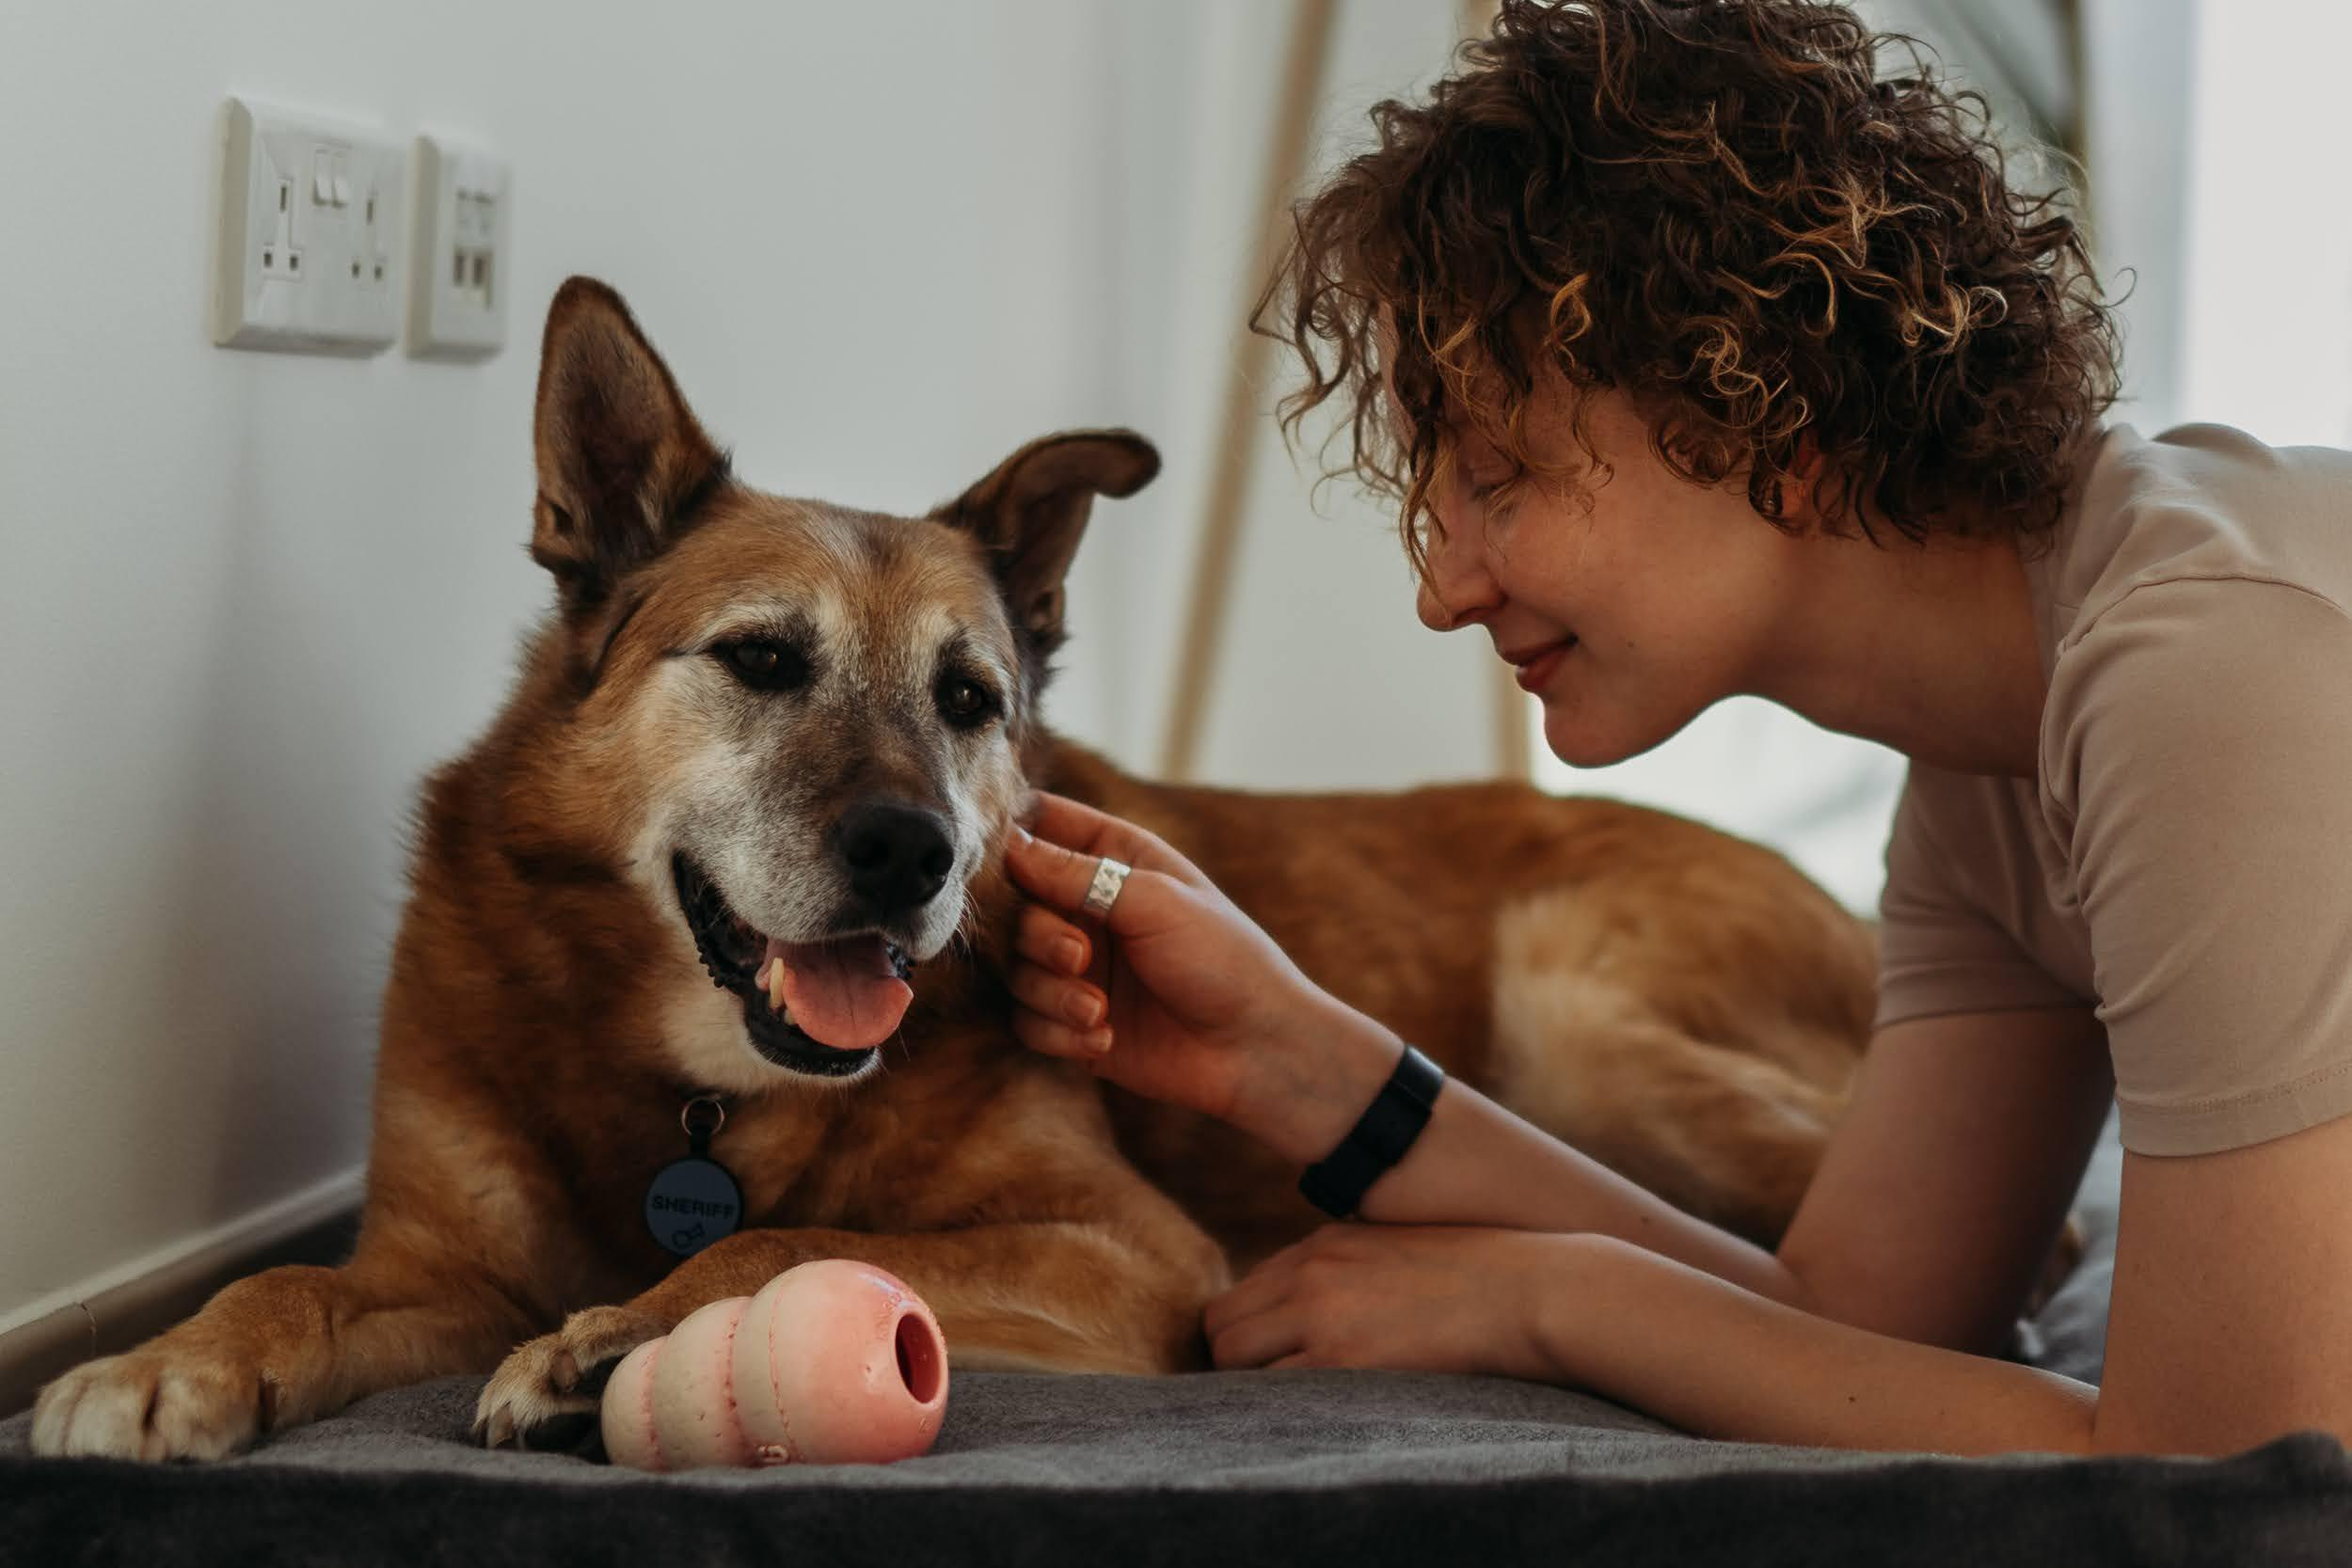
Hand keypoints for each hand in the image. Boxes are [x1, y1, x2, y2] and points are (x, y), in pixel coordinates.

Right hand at [1001, 792, 1392, 1159]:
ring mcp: (1078, 967)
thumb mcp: (1153, 901)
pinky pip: (1029, 1022)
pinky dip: (1058, 1032)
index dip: (1009, 837)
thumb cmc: (1222, 957)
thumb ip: (1075, 874)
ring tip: (1096, 1009)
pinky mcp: (1073, 1022)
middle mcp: (1088, 908)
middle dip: (1036, 933)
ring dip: (1048, 991)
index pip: (1040, 825)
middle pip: (1015, 905)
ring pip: (1016, 968)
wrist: (1256, 1048)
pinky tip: (1104, 1039)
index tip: (992, 861)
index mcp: (1114, 858)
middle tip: (1078, 955)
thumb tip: (1007, 845)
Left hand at [1203, 1223, 1569, 1381]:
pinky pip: (1271, 1390)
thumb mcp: (1400, 1251)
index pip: (1247, 1290)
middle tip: (1279, 1388)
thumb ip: (1354, 1271)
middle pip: (1221, 1322)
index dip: (1255, 1330)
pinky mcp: (1343, 1358)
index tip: (1279, 1358)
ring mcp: (1321, 1312)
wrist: (1532, 1289)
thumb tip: (1331, 1313)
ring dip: (1251, 1385)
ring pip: (1229, 1355)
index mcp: (1324, 1242)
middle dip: (1238, 1359)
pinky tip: (1320, 1412)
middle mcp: (1310, 1271)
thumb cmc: (1485, 1278)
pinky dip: (1280, 1407)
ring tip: (1301, 1402)